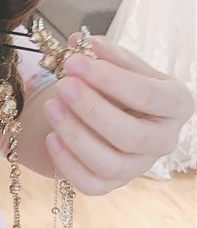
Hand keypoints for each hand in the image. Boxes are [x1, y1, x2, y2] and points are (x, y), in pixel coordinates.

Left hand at [41, 35, 192, 193]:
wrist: (110, 112)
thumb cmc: (118, 86)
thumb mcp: (119, 65)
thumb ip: (104, 55)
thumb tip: (80, 42)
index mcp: (176, 104)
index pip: (147, 95)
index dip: (109, 79)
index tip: (74, 61)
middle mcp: (164, 140)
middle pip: (131, 135)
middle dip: (92, 109)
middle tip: (63, 85)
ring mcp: (139, 166)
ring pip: (110, 163)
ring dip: (75, 135)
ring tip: (51, 107)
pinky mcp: (113, 184)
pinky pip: (91, 184)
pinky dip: (67, 163)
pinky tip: (51, 137)